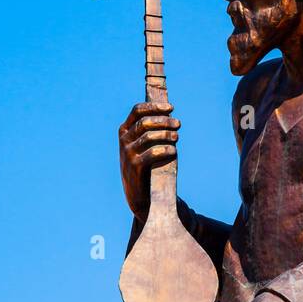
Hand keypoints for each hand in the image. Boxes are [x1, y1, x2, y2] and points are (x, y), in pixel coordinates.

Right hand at [118, 101, 179, 219]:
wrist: (138, 194)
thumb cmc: (145, 166)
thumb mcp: (143, 145)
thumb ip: (151, 130)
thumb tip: (171, 115)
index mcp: (124, 130)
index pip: (138, 110)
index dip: (155, 106)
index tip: (171, 108)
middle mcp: (124, 140)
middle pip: (145, 122)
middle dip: (164, 121)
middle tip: (178, 124)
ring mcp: (128, 153)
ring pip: (149, 136)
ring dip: (166, 134)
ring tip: (177, 138)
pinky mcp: (135, 167)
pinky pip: (152, 153)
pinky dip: (165, 150)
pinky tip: (174, 151)